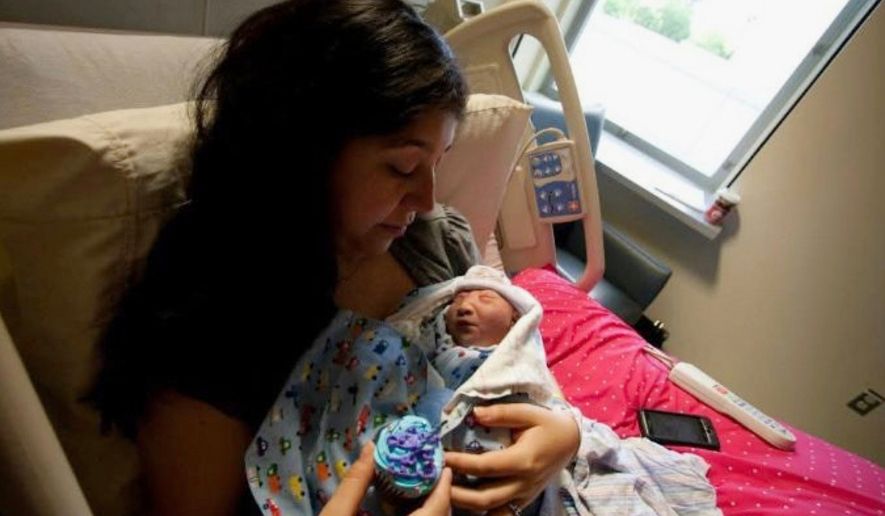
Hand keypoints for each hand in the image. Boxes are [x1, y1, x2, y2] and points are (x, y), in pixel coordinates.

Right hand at [320, 441, 453, 515]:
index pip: (438, 508)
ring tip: (420, 484)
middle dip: (439, 495)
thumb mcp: (337, 514)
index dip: (444, 486)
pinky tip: (404, 507)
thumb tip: (370, 447)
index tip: (444, 465)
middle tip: (431, 470)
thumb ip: (355, 482)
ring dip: (429, 508)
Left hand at [443, 404, 579, 513]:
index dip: (460, 463)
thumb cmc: (549, 424)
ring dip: (465, 503)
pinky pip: (500, 510)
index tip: (441, 456)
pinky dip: (481, 509)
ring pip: (490, 509)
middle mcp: (523, 483)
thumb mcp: (529, 412)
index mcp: (523, 461)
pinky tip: (465, 499)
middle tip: (436, 480)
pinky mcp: (524, 499)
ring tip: (444, 490)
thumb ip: (501, 413)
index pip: (484, 467)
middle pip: (484, 498)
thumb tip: (474, 414)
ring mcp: (524, 495)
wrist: (572, 442)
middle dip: (456, 493)